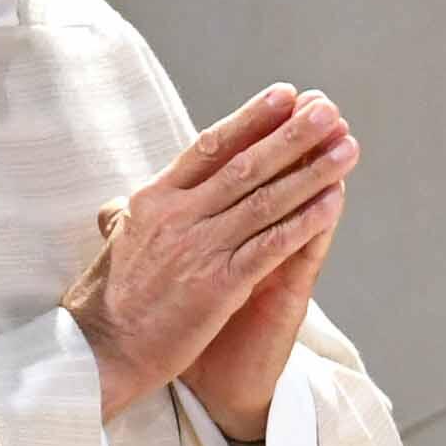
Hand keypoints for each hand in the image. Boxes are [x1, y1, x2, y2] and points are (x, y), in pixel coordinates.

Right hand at [65, 87, 354, 425]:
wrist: (98, 351)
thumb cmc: (110, 298)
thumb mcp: (118, 242)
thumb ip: (130, 215)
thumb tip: (126, 202)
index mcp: (154, 200)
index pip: (209, 147)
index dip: (251, 120)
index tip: (285, 94)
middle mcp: (177, 216)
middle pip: (245, 165)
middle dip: (291, 135)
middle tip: (328, 107)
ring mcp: (199, 249)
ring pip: (266, 200)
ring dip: (312, 171)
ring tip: (347, 147)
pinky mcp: (219, 285)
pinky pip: (271, 246)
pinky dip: (305, 221)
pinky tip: (334, 203)